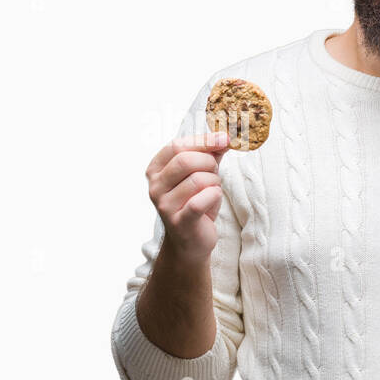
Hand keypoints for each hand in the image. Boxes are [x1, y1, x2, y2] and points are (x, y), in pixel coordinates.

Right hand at [145, 130, 231, 263]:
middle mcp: (155, 186)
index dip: (204, 141)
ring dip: (214, 183)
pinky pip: (201, 200)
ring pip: (198, 179)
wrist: (190, 242)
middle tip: (215, 174)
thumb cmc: (196, 205)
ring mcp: (164, 204)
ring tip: (212, 191)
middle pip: (186, 160)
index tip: (224, 139)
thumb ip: (210, 155)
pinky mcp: (179, 221)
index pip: (177, 145)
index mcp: (156, 169)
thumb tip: (224, 137)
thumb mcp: (202, 175)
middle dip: (209, 164)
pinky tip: (212, 200)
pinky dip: (214, 196)